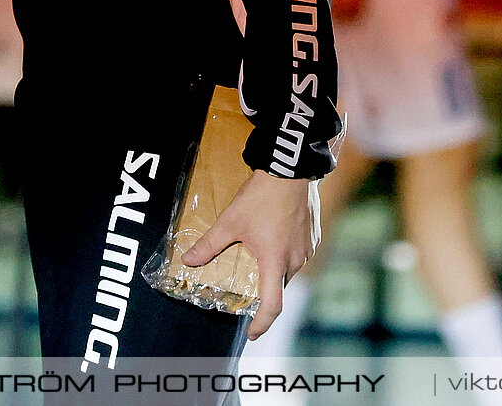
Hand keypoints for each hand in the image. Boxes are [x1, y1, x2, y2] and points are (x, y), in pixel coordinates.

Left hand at [182, 171, 318, 336]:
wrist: (291, 169)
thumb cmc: (262, 196)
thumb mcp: (230, 221)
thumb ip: (209, 244)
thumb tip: (188, 261)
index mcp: (275, 261)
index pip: (273, 305)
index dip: (262, 323)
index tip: (251, 332)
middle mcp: (295, 260)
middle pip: (278, 286)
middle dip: (263, 291)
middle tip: (247, 286)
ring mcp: (307, 248)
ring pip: (288, 270)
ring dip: (273, 270)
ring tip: (258, 257)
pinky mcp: (313, 236)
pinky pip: (298, 255)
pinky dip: (285, 254)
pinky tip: (273, 239)